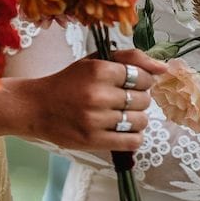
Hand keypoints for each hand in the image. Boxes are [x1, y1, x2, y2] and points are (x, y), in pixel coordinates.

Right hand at [14, 49, 166, 152]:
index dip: (143, 81)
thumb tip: (164, 68)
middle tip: (123, 100)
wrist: (35, 107)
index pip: (143, 77)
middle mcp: (98, 95)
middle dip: (139, 99)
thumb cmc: (69, 82)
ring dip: (137, 119)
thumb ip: (130, 58)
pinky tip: (123, 130)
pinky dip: (134, 137)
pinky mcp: (92, 141)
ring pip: (140, 121)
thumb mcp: (95, 61)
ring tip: (122, 115)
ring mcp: (95, 120)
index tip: (132, 83)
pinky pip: (132, 141)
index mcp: (99, 70)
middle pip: (143, 100)